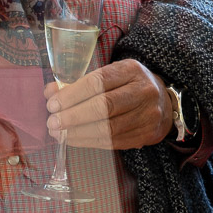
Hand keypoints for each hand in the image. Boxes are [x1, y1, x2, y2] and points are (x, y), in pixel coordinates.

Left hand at [43, 59, 172, 149]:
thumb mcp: (107, 75)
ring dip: (79, 133)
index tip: (52, 104)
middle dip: (73, 116)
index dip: (72, 94)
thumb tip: (50, 92)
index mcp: (131, 70)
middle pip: (104, 106)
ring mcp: (149, 115)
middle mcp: (144, 91)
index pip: (98, 82)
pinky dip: (90, 141)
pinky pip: (114, 142)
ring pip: (109, 128)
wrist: (162, 101)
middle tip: (53, 122)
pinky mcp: (148, 134)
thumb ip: (79, 83)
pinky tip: (74, 139)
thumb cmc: (126, 85)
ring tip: (59, 134)